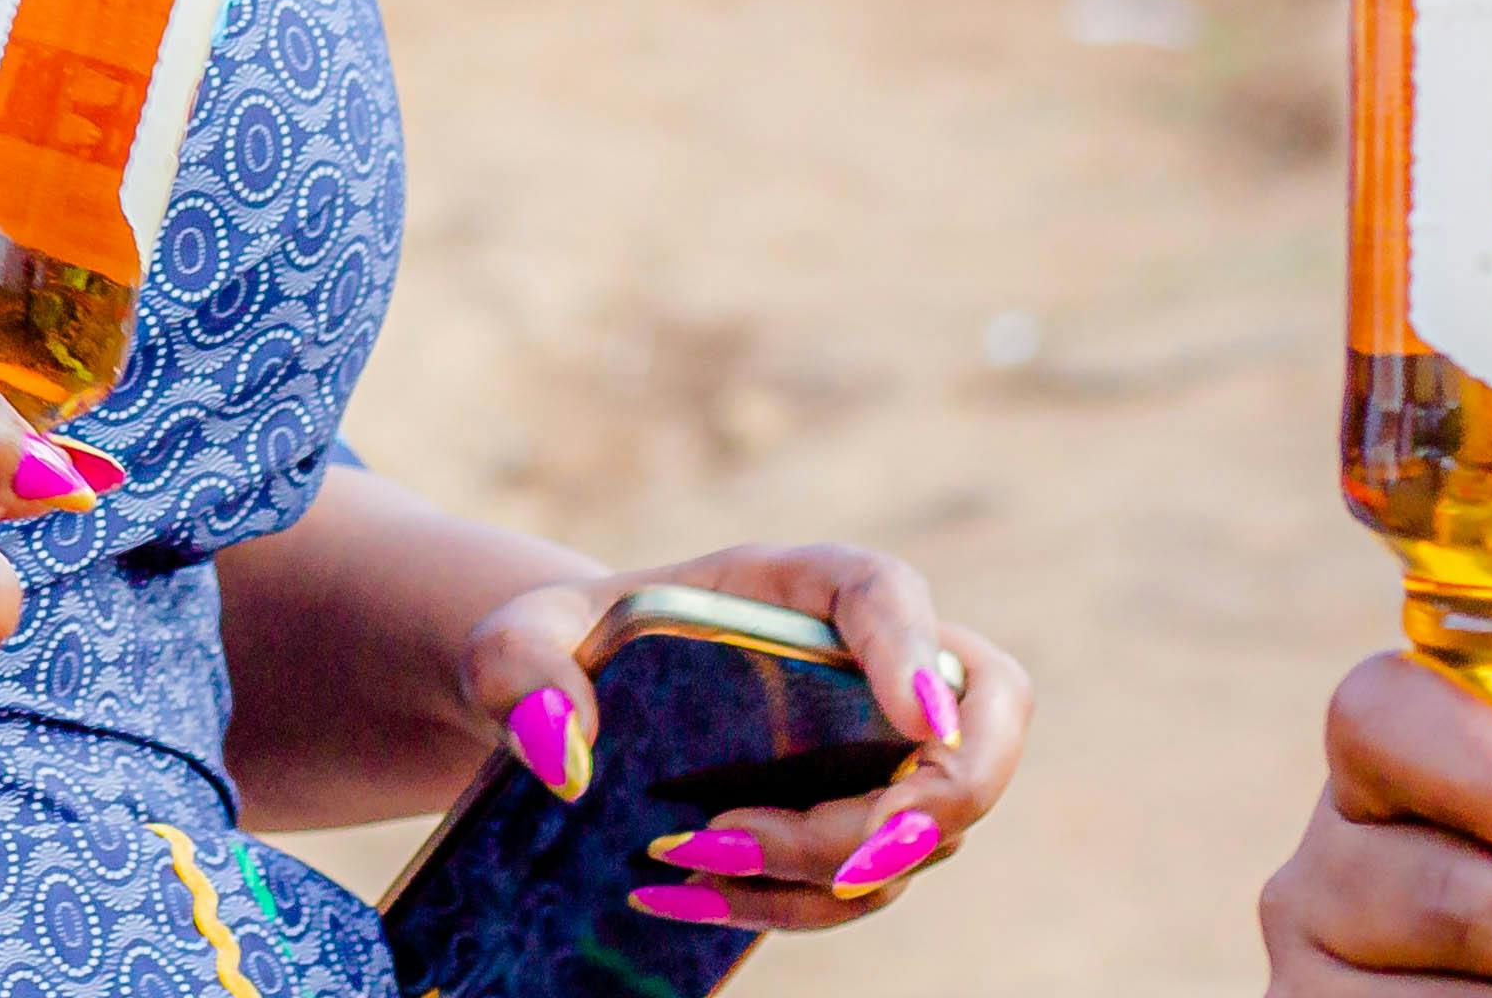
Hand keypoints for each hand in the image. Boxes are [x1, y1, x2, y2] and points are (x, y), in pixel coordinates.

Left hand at [461, 543, 1028, 933]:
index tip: (914, 717)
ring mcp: (879, 753)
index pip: (887, 593)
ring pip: (926, 828)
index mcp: (801, 585)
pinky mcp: (858, 826)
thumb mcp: (514, 639)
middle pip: (977, 723)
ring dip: (831, 870)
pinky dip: (797, 906)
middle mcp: (866, 664)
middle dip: (933, 802)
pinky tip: (691, 902)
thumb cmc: (561, 646)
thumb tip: (565, 755)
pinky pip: (868, 883)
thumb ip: (519, 668)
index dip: (918, 652)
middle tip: (839, 854)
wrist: (573, 700)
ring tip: (691, 867)